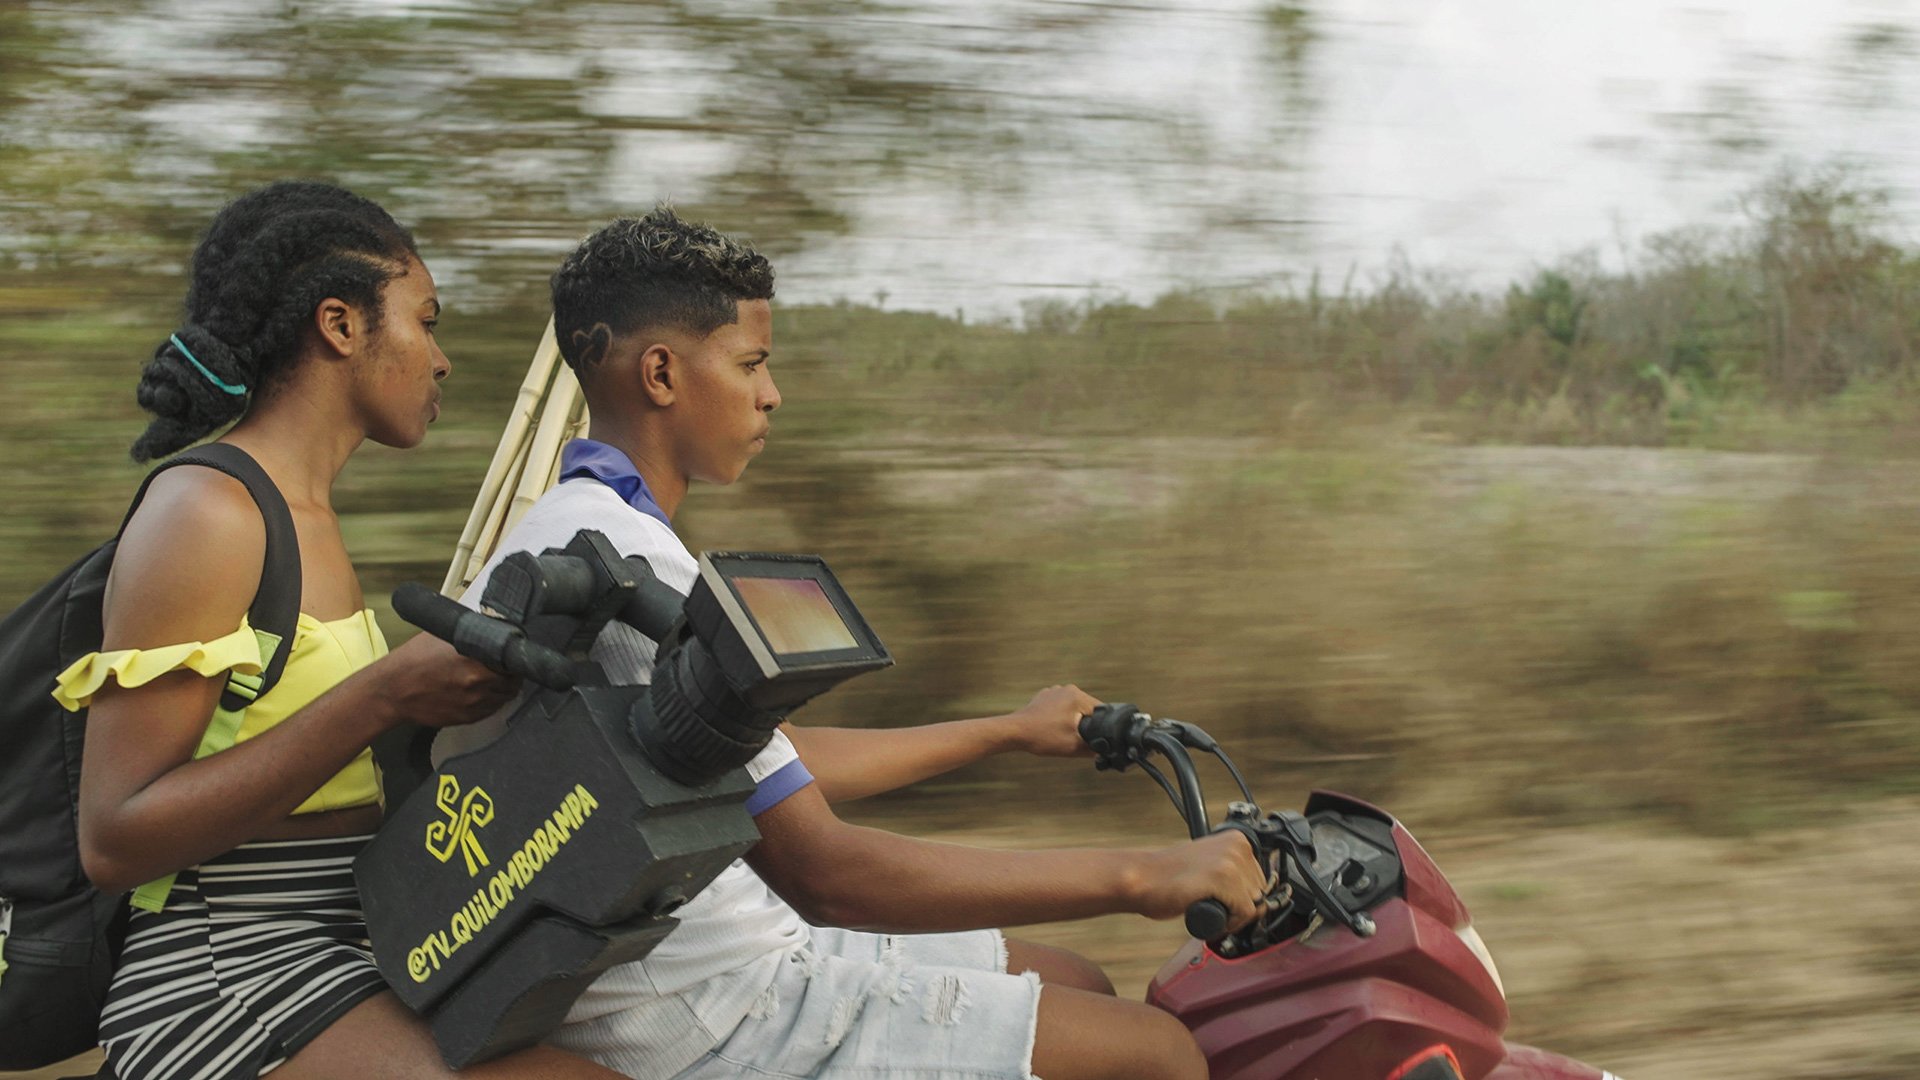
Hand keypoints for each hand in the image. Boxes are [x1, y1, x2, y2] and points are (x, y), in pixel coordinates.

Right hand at [366, 631, 522, 728]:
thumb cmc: (414, 659)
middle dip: (511, 674)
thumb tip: (493, 626)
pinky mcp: (468, 718)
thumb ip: (471, 633)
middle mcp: (478, 683)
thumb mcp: (443, 634)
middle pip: (513, 681)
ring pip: (504, 698)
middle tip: (504, 668)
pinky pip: (491, 710)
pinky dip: (490, 702)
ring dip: (502, 689)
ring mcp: (474, 703)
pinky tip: (479, 692)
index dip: (515, 659)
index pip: (513, 661)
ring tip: (491, 680)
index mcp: (475, 660)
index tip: (512, 656)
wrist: (393, 690)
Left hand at [1001, 684, 1101, 757]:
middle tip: (1077, 738)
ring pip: (1074, 708)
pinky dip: (1061, 717)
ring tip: (1062, 734)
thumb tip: (1103, 750)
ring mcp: (1055, 691)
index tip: (1095, 738)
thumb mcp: (1073, 747)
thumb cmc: (1043, 737)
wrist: (1015, 732)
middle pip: (1088, 709)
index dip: (1101, 727)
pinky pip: (1061, 707)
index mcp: (1077, 696)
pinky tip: (1053, 729)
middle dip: (1087, 724)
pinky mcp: (1045, 696)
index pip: (1101, 711)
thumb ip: (1093, 748)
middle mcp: (1067, 689)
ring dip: (1073, 721)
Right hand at [1130, 831, 1267, 931]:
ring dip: (1235, 916)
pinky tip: (1210, 915)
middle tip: (1216, 909)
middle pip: (1261, 892)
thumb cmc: (1170, 877)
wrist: (1141, 879)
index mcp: (1236, 839)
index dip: (1244, 898)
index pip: (1261, 880)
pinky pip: (1245, 912)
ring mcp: (1231, 861)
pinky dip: (1230, 923)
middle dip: (1241, 907)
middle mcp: (1237, 846)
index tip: (1226, 904)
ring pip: (1255, 904)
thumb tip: (1264, 900)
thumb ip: (1235, 875)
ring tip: (1211, 911)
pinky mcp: (1223, 878)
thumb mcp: (1210, 866)